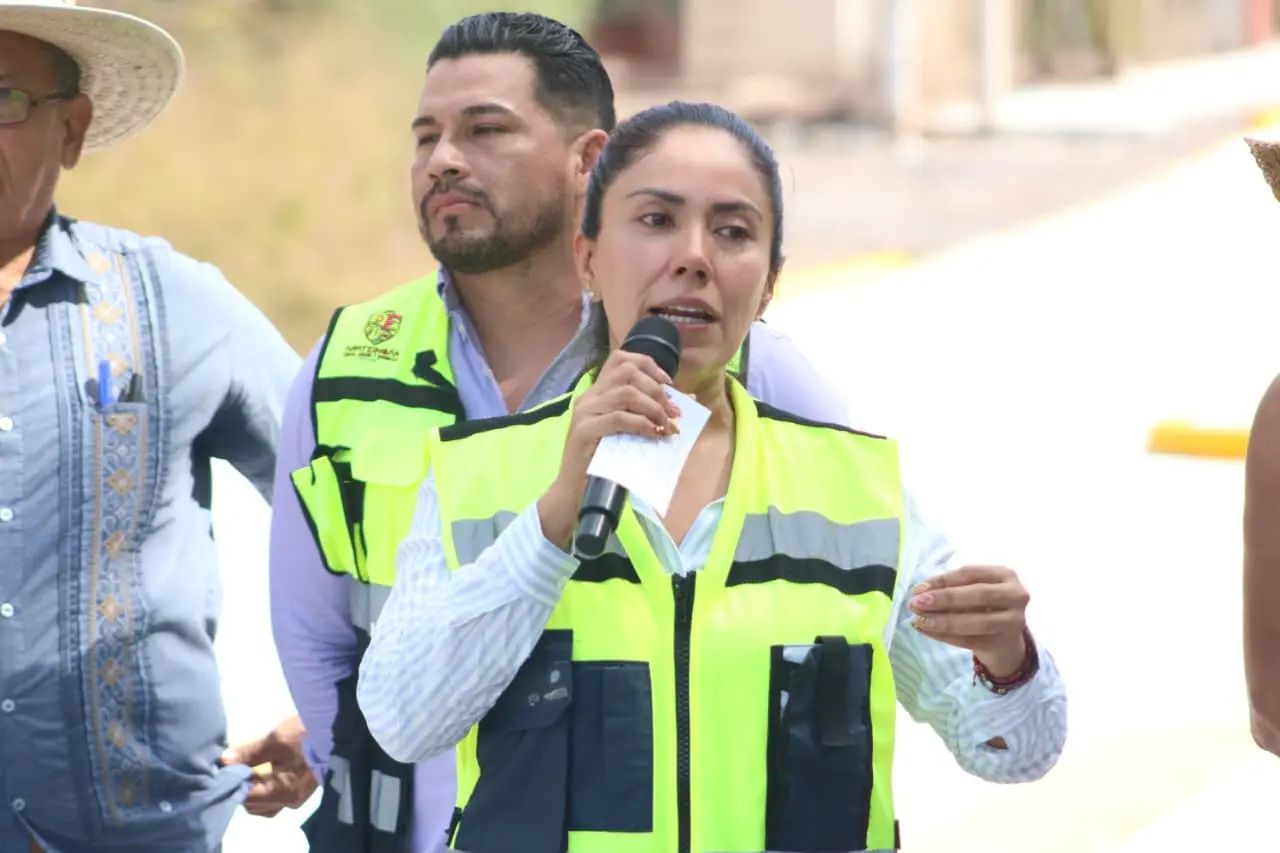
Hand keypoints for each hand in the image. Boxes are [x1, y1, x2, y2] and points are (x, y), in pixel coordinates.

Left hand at [221, 715, 318, 817]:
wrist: (339, 731)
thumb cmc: (307, 736)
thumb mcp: (275, 740)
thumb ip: (249, 752)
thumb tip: (223, 760)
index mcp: (282, 793)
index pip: (245, 797)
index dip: (232, 782)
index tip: (225, 767)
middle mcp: (289, 802)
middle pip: (254, 805)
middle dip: (241, 788)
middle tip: (236, 767)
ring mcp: (297, 798)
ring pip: (264, 804)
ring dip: (253, 790)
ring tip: (249, 769)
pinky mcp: (302, 790)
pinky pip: (275, 797)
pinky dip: (265, 788)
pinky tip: (263, 771)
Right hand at [538, 349, 678, 546]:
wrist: (575, 492)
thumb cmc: (604, 462)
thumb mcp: (626, 431)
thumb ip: (645, 413)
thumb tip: (685, 401)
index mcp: (596, 393)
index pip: (620, 359)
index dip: (649, 365)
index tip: (669, 385)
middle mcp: (588, 397)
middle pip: (626, 372)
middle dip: (656, 389)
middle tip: (672, 412)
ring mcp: (584, 412)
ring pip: (626, 393)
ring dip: (653, 408)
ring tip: (665, 426)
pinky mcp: (585, 430)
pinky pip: (620, 418)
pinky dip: (643, 424)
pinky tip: (654, 435)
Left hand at [907, 564, 1030, 676]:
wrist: (1005, 640)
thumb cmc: (983, 607)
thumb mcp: (971, 591)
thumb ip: (950, 588)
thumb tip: (920, 592)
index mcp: (1005, 575)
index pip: (970, 573)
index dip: (943, 580)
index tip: (918, 589)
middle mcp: (1015, 595)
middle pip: (978, 595)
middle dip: (944, 599)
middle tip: (916, 603)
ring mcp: (1013, 621)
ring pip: (976, 622)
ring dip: (942, 621)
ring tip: (919, 620)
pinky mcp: (1004, 643)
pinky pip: (970, 640)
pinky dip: (945, 636)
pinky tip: (926, 631)